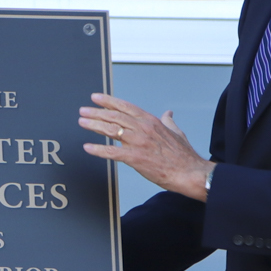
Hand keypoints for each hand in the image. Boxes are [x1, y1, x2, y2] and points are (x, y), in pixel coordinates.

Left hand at [79, 93, 214, 201]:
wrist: (188, 172)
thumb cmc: (183, 155)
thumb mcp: (177, 132)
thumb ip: (168, 121)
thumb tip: (168, 113)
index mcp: (151, 121)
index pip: (125, 107)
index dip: (109, 101)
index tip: (96, 98)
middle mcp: (143, 128)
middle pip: (114, 116)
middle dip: (96, 112)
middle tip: (83, 111)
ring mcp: (138, 142)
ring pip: (110, 130)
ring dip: (94, 125)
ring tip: (82, 122)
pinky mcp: (135, 158)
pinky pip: (112, 152)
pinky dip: (98, 150)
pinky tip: (88, 147)